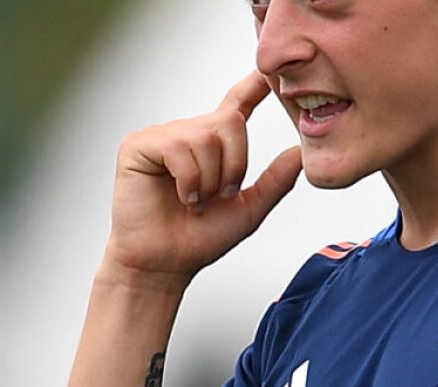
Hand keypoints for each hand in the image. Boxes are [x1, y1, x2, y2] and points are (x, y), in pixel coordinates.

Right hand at [104, 74, 304, 282]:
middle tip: (219, 196)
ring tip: (196, 200)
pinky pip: (176, 146)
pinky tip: (182, 196)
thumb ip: (275, 181)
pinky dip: (188, 178)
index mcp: (212, 145)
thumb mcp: (248, 210)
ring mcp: (160, 137)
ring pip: (204, 136)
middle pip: (229, 122)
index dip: (252, 85)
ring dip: (209, 178)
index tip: (269, 71)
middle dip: (234, 164)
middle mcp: (186, 133)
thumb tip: (299, 152)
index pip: (236, 104)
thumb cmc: (199, 240)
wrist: (164, 265)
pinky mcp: (137, 146)